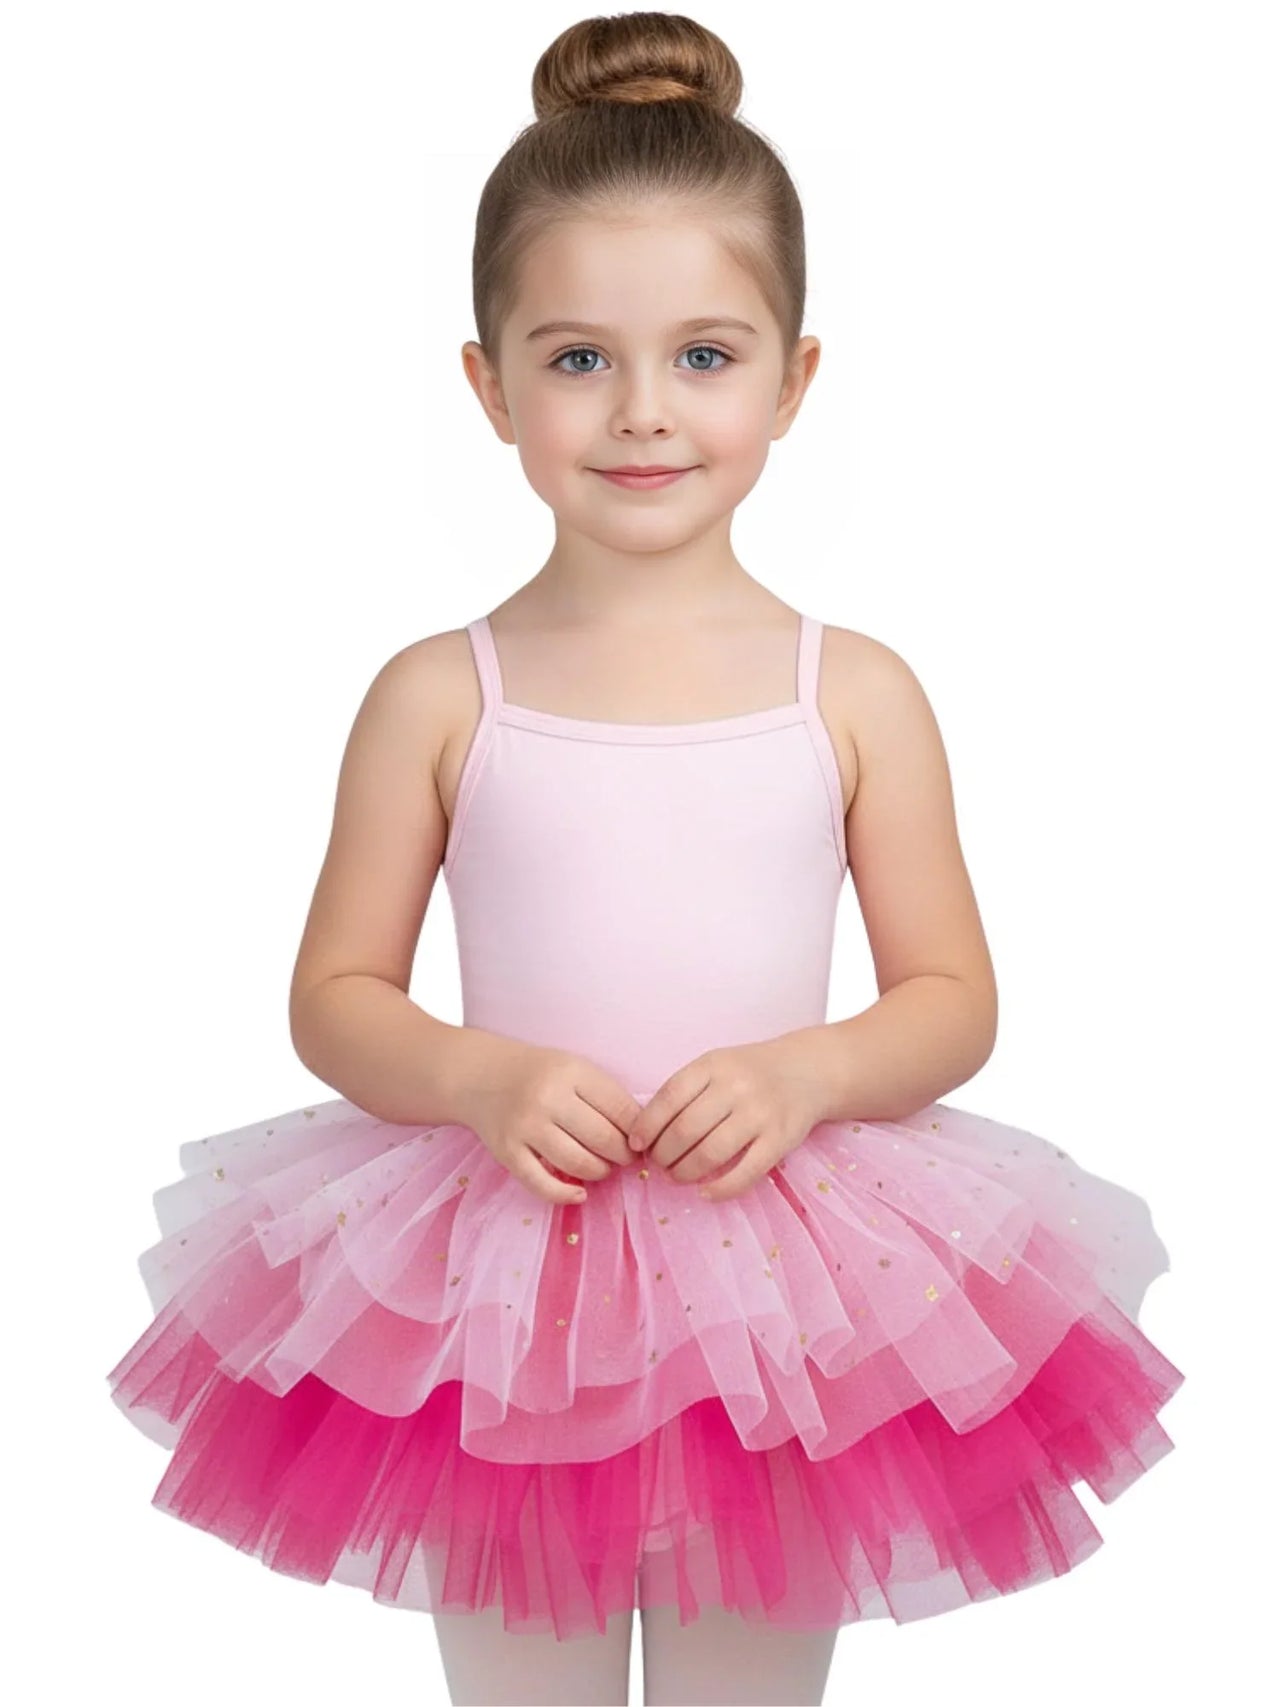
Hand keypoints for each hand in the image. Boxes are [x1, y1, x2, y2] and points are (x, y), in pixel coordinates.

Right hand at [459, 1039, 643, 1205]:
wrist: (481, 1076)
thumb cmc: (538, 1074)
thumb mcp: (574, 1069)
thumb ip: (605, 1096)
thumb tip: (640, 1136)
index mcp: (571, 1072)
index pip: (621, 1109)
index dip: (638, 1132)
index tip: (640, 1141)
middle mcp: (547, 1098)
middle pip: (603, 1139)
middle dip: (623, 1155)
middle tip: (625, 1158)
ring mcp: (525, 1126)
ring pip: (578, 1163)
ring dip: (600, 1172)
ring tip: (602, 1168)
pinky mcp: (507, 1152)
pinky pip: (542, 1184)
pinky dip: (566, 1194)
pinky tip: (580, 1192)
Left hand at [626, 1040, 828, 1200]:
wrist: (807, 1072)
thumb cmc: (750, 1072)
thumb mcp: (716, 1066)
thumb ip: (685, 1091)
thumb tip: (644, 1133)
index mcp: (713, 1065)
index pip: (669, 1097)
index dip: (646, 1125)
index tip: (635, 1144)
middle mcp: (736, 1087)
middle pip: (685, 1130)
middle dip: (663, 1154)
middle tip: (658, 1164)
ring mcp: (760, 1114)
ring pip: (710, 1153)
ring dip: (684, 1173)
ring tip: (677, 1177)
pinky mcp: (780, 1140)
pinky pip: (745, 1173)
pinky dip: (720, 1189)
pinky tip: (705, 1193)